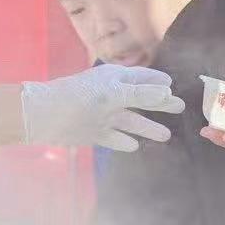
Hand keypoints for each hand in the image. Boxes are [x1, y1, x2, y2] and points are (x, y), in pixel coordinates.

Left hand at [21, 64, 184, 151]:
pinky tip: (134, 146)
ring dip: (147, 128)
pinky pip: (113, 137)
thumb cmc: (80, 97)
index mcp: (116, 79)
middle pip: (141, 100)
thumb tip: (167, 91)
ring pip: (130, 121)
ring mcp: (103, 115)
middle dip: (159, 105)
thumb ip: (141, 93)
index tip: (173, 84)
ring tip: (166, 136)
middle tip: (180, 108)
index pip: (142, 78)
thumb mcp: (114, 93)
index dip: (157, 81)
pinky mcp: (94, 133)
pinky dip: (123, 141)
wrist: (44, 116)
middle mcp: (112, 96)